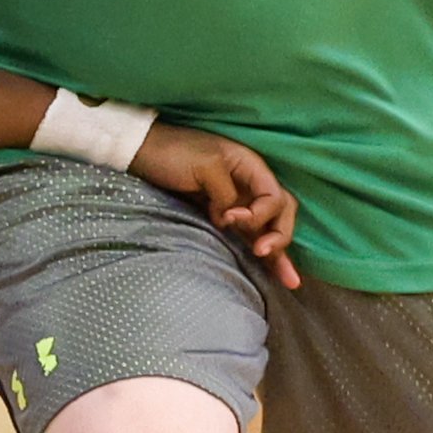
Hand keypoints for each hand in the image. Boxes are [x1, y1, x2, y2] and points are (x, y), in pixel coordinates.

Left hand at [131, 124, 301, 287]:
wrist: (143, 152)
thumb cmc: (174, 152)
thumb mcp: (205, 166)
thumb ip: (224, 194)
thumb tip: (229, 221)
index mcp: (250, 167)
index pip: (274, 196)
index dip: (260, 213)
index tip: (230, 219)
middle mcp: (250, 185)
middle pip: (281, 213)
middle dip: (278, 235)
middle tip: (261, 252)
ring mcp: (238, 203)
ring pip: (269, 229)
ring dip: (280, 254)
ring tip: (289, 281)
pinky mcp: (224, 218)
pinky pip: (249, 236)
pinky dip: (264, 255)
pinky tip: (277, 275)